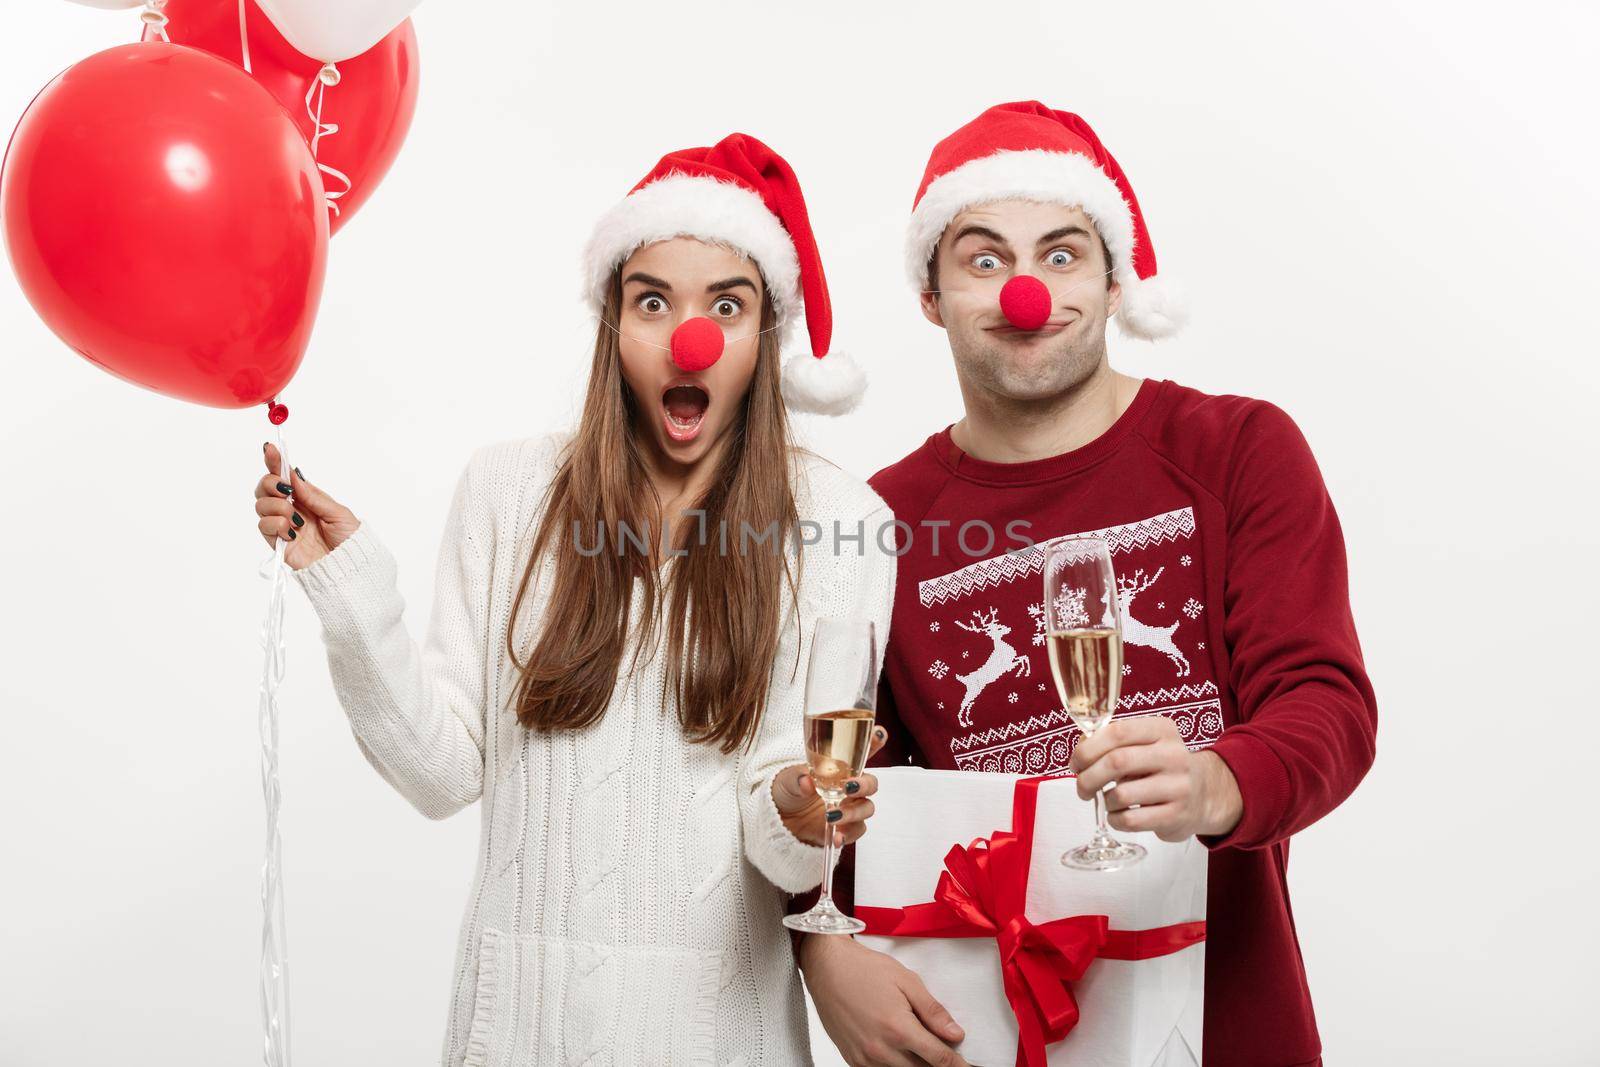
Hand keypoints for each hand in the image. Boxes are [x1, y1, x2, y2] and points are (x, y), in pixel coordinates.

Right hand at [253, 442, 361, 570]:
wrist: (349, 567)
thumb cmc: (349, 538)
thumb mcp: (337, 511)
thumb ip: (313, 495)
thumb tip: (293, 476)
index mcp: (306, 498)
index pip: (284, 476)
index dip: (275, 462)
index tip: (270, 449)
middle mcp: (291, 509)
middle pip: (264, 487)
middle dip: (270, 483)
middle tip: (287, 492)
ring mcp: (282, 525)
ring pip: (260, 505)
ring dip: (277, 507)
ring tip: (297, 520)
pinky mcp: (278, 542)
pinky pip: (263, 526)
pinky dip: (275, 524)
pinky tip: (291, 532)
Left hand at [772, 725, 886, 847]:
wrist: (779, 820)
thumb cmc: (786, 791)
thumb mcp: (787, 779)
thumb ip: (797, 778)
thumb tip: (807, 782)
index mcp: (838, 768)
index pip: (860, 753)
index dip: (874, 742)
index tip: (879, 733)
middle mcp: (848, 787)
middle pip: (871, 784)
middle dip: (865, 785)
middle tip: (848, 788)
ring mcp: (848, 808)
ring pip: (867, 808)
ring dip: (853, 812)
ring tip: (832, 816)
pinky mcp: (845, 828)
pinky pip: (857, 831)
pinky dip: (848, 834)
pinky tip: (836, 836)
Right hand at [801, 933, 968, 1066]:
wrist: (826, 967)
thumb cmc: (864, 969)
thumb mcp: (906, 981)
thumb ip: (933, 1011)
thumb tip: (955, 1035)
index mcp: (898, 1028)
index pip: (939, 1058)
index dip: (958, 1065)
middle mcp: (881, 1049)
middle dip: (936, 1063)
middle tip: (944, 1052)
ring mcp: (864, 1058)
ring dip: (916, 1065)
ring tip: (920, 1047)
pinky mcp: (852, 1060)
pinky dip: (894, 1065)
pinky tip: (899, 1050)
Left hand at [1069, 716, 1241, 840]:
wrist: (1205, 794)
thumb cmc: (1161, 767)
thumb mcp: (1145, 744)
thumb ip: (1114, 743)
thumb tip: (1079, 753)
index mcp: (1162, 730)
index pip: (1117, 732)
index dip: (1088, 748)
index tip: (1076, 763)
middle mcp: (1174, 755)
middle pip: (1116, 762)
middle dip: (1088, 777)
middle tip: (1081, 787)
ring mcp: (1178, 786)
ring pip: (1121, 794)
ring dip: (1104, 800)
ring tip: (1108, 800)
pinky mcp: (1177, 815)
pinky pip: (1130, 820)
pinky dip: (1114, 819)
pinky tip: (1118, 815)